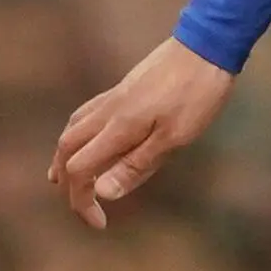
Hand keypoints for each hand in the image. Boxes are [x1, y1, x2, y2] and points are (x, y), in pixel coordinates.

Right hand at [47, 38, 233, 229]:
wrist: (206, 46)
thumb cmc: (197, 95)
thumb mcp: (175, 137)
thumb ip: (137, 165)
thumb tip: (101, 193)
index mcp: (118, 128)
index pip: (80, 171)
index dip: (82, 201)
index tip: (100, 223)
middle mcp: (107, 112)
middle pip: (66, 150)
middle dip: (66, 182)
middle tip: (80, 206)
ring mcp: (112, 98)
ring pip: (72, 130)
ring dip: (64, 158)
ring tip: (65, 178)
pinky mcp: (122, 89)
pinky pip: (85, 116)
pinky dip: (77, 136)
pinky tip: (89, 139)